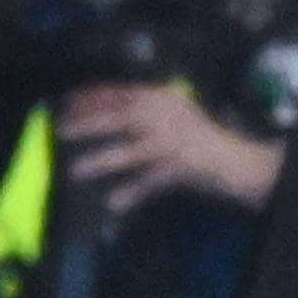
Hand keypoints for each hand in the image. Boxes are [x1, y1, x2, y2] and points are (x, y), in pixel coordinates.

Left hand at [56, 79, 280, 212]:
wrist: (235, 160)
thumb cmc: (203, 138)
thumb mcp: (176, 112)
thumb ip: (150, 106)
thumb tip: (111, 107)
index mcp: (163, 99)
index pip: (121, 93)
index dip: (92, 98)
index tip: (69, 102)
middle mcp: (166, 116)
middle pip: (119, 118)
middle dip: (88, 125)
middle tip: (62, 131)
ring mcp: (172, 142)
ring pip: (129, 152)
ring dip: (101, 162)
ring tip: (77, 171)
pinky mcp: (178, 167)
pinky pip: (148, 183)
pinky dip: (131, 194)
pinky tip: (115, 203)